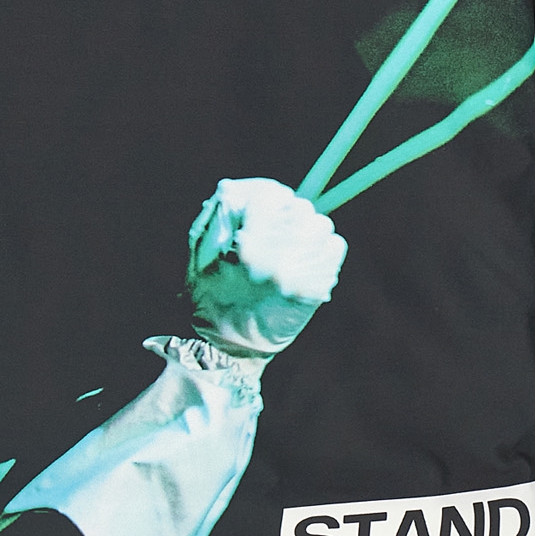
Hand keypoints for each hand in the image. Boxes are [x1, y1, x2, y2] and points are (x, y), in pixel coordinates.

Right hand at [186, 178, 346, 359]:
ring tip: (292, 244)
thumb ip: (216, 215)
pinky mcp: (318, 289)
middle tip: (276, 227)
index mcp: (247, 248)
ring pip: (322, 225)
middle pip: (302, 208)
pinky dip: (324, 247)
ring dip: (308, 229)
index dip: (266, 199)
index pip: (273, 196)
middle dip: (288, 213)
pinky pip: (335, 247)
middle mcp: (279, 260)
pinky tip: (305, 257)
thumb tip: (232, 187)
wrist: (232, 348)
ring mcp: (302, 276)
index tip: (260, 210)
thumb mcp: (199, 252)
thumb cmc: (210, 296)